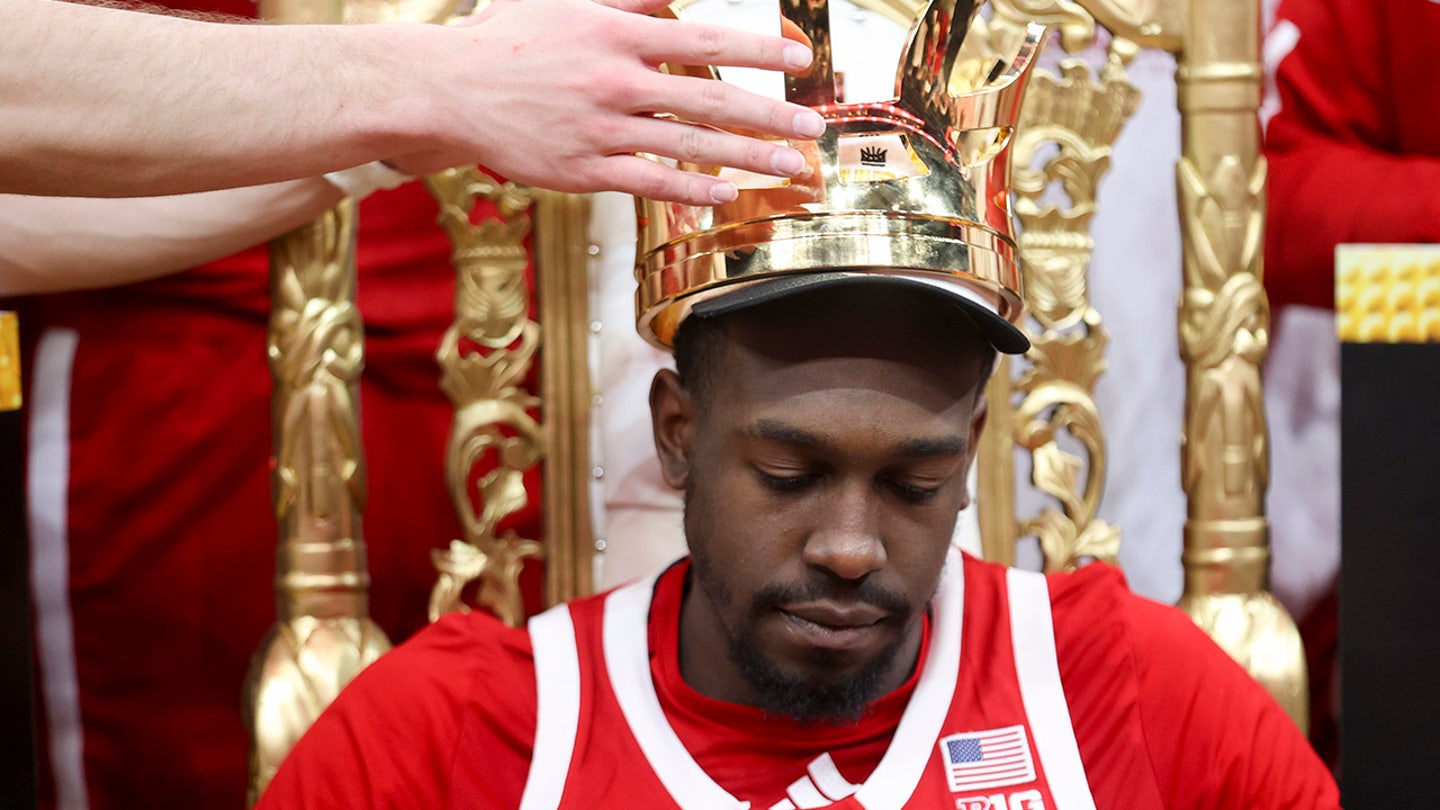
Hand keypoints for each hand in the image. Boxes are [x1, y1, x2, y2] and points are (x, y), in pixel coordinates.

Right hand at [389, 0, 825, 204]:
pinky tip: (727, 194)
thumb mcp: (568, 1)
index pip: (708, 42)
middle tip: (812, 127)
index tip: (800, 62)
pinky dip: (692, 189)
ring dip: (747, 159)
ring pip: (689, 148)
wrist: (447, 89)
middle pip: (712, 101)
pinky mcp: (583, 171)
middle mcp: (616, 83)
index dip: (761, 51)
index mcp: (618, 35)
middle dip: (771, 116)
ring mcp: (601, 131)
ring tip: (788, 167)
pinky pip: (650, 182)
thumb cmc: (507, 38)